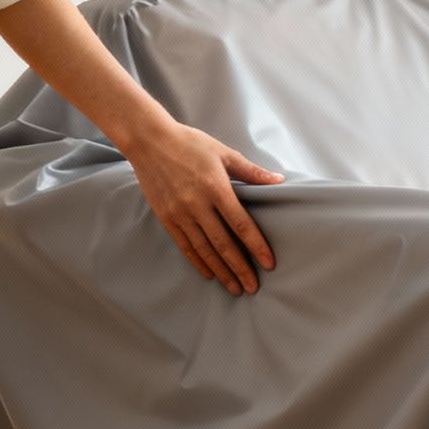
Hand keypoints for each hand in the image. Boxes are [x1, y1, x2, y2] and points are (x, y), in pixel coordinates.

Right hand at [124, 123, 283, 295]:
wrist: (148, 140)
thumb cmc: (191, 144)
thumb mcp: (224, 153)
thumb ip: (251, 172)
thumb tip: (279, 181)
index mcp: (216, 188)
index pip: (241, 224)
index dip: (256, 246)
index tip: (269, 264)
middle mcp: (197, 205)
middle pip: (223, 244)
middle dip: (240, 268)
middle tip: (253, 288)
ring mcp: (180, 213)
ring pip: (204, 250)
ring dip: (221, 271)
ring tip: (234, 288)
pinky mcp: (166, 217)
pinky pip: (185, 245)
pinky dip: (198, 262)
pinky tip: (209, 274)